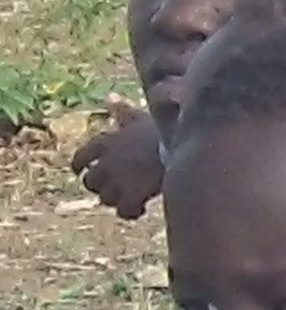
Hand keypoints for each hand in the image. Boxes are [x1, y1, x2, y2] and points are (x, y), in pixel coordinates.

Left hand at [72, 98, 164, 220]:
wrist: (181, 148)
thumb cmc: (162, 131)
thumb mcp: (139, 118)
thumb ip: (122, 112)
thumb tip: (111, 97)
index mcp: (103, 143)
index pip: (80, 159)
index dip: (82, 167)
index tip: (85, 172)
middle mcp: (105, 163)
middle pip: (91, 183)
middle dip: (102, 186)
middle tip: (116, 188)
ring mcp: (117, 181)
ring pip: (106, 199)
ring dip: (117, 200)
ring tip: (130, 199)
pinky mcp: (133, 196)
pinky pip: (125, 211)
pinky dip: (131, 212)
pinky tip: (140, 209)